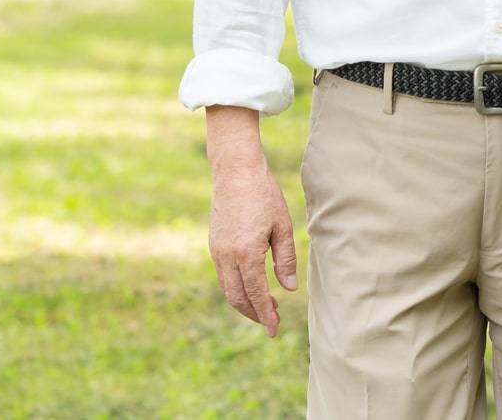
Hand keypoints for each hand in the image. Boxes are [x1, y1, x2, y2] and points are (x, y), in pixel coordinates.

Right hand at [206, 105, 298, 336]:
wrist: (235, 171)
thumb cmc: (264, 195)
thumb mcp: (283, 226)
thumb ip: (285, 259)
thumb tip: (288, 289)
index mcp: (246, 253)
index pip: (257, 294)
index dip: (266, 315)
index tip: (275, 330)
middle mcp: (226, 256)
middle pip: (237, 298)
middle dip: (254, 314)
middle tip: (272, 320)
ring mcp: (216, 251)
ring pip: (227, 288)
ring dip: (245, 301)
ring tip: (266, 304)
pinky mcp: (213, 244)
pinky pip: (223, 275)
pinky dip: (236, 286)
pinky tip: (252, 284)